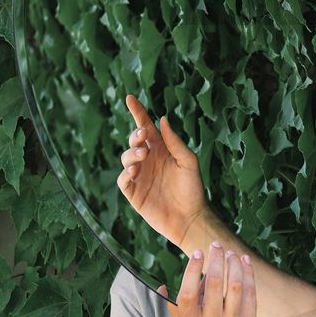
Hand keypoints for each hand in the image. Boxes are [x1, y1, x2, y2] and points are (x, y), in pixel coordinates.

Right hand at [117, 94, 207, 249]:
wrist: (190, 218)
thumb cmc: (193, 189)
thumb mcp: (188, 161)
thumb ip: (174, 142)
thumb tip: (162, 119)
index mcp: (162, 149)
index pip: (146, 127)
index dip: (138, 112)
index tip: (130, 98)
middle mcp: (149, 160)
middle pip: (134, 140)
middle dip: (136, 135)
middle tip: (143, 135)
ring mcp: (140, 176)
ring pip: (126, 157)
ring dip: (131, 152)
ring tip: (143, 155)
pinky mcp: (134, 193)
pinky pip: (123, 179)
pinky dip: (125, 172)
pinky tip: (134, 169)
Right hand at [159, 244, 258, 316]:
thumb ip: (173, 305)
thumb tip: (161, 285)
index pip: (188, 292)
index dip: (193, 269)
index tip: (197, 252)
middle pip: (213, 285)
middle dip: (216, 259)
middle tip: (216, 245)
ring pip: (235, 287)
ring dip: (234, 264)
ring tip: (231, 252)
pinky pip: (250, 296)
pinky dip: (248, 276)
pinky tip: (245, 263)